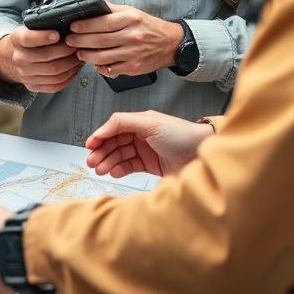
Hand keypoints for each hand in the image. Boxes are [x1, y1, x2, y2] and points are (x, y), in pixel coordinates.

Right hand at [0, 26, 83, 92]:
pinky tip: (75, 68)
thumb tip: (68, 27)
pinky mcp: (33, 86)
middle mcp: (19, 58)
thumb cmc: (28, 41)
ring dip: (72, 64)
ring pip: (55, 72)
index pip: (28, 39)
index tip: (57, 34)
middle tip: (77, 45)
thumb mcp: (29, 29)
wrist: (12, 59)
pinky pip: (56, 84)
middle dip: (66, 50)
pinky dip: (69, 76)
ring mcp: (25, 74)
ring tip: (79, 56)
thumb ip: (43, 27)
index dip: (43, 37)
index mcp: (17, 40)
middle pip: (46, 56)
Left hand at [65, 3, 181, 76]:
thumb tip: (91, 6)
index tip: (73, 27)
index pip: (102, 22)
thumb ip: (111, 9)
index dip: (84, 26)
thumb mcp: (132, 12)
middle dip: (80, 41)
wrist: (170, 43)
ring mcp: (133, 53)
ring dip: (86, 56)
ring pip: (102, 57)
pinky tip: (94, 63)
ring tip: (79, 52)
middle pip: (99, 40)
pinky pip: (111, 69)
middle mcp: (132, 36)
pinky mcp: (134, 67)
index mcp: (131, 19)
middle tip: (70, 41)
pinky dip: (99, 67)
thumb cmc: (149, 26)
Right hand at [85, 110, 213, 177]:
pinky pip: (129, 167)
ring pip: (120, 156)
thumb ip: (123, 122)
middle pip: (114, 142)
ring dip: (108, 162)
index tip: (90, 145)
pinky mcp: (150, 166)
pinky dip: (119, 169)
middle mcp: (141, 135)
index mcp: (140, 122)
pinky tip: (114, 171)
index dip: (100, 135)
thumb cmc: (182, 135)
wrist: (203, 156)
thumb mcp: (150, 122)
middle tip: (92, 161)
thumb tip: (102, 128)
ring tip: (101, 169)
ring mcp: (145, 151)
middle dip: (101, 151)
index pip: (114, 128)